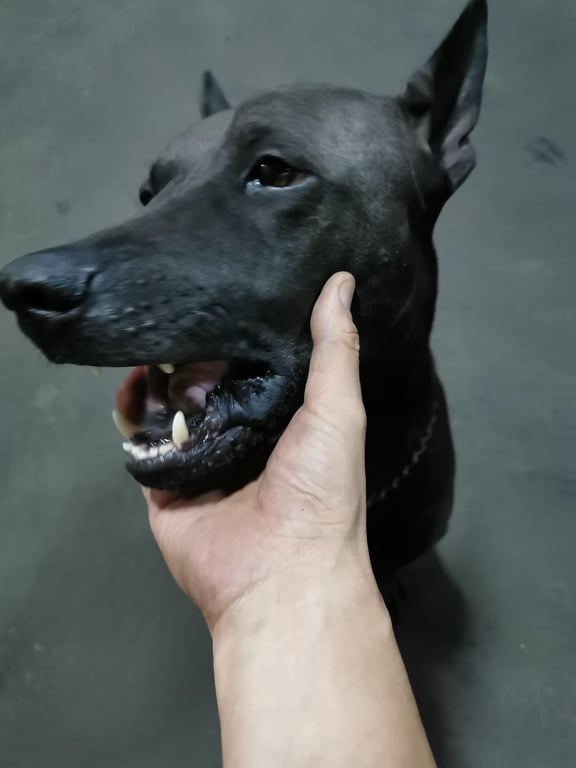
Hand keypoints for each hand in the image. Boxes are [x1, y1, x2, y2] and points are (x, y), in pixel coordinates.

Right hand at [142, 272, 368, 630]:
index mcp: (285, 420)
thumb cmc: (319, 490)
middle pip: (208, 383)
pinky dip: (132, 412)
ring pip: (170, 406)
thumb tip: (341, 281)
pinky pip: (142, 440)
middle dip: (193, 351)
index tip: (223, 288)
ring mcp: (200, 460)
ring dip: (157, 375)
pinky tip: (128, 383)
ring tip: (147, 338)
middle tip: (174, 309)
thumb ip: (335, 349)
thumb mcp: (338, 411)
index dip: (242, 330)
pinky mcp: (164, 484)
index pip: (256, 364)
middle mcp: (241, 436)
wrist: (281, 575)